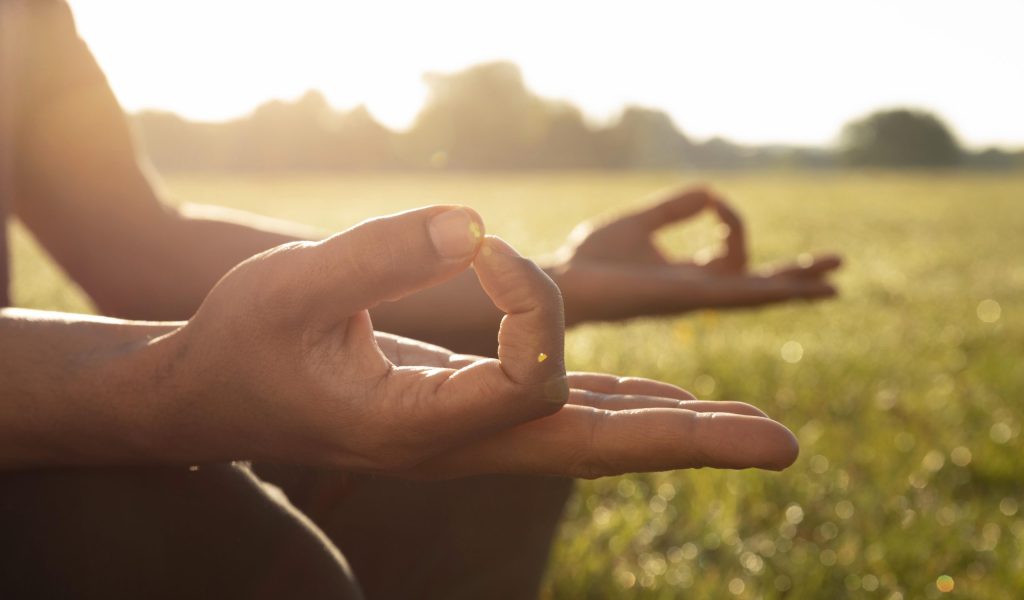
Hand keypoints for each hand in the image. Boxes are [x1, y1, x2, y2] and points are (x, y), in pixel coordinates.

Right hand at [147, 206, 796, 477]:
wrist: (211, 398)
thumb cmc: (239, 342)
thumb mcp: (290, 285)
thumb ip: (383, 254)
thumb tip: (477, 226)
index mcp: (416, 430)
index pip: (531, 373)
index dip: (528, 294)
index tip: (473, 238)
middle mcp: (457, 447)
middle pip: (597, 447)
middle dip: (691, 441)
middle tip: (785, 448)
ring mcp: (468, 438)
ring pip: (588, 438)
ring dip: (674, 430)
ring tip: (754, 431)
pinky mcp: (466, 417)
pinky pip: (560, 418)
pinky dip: (622, 407)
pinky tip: (665, 402)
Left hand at [554, 187, 841, 322]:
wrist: (565, 280)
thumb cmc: (592, 257)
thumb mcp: (642, 222)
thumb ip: (677, 207)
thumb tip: (712, 194)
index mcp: (688, 276)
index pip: (732, 254)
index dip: (731, 219)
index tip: (713, 200)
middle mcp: (698, 292)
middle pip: (758, 285)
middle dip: (795, 275)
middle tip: (836, 268)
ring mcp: (698, 298)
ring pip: (759, 293)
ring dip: (796, 286)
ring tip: (834, 283)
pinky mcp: (690, 298)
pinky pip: (741, 294)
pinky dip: (773, 291)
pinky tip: (802, 290)